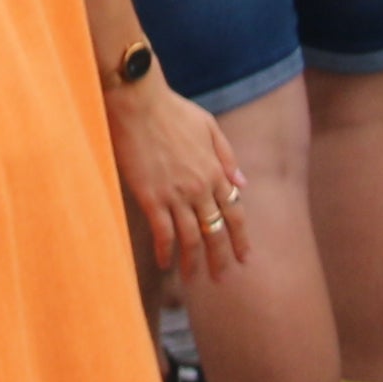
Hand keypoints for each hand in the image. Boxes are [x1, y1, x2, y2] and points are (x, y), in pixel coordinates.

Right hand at [105, 71, 246, 281]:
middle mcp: (200, 188)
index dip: (240, 239)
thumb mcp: (209, 127)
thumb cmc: (171, 109)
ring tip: (194, 279)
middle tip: (221, 278)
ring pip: (191, 238)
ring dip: (194, 262)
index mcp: (216, 171)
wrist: (138, 102)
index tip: (243, 257)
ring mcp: (176, 195)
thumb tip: (243, 185)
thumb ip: (227, 157)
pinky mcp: (151, 197)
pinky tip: (165, 264)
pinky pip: (163, 232)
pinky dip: (166, 251)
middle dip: (221, 258)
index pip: (234, 214)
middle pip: (215, 232)